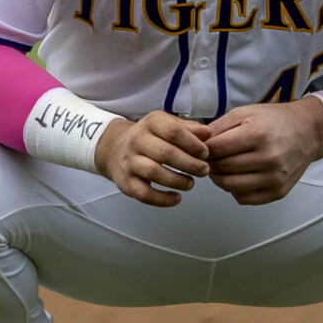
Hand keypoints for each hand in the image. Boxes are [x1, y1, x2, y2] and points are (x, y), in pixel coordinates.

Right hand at [95, 110, 211, 206]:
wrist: (115, 148)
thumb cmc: (148, 138)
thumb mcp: (167, 124)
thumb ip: (189, 128)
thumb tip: (207, 134)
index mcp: (150, 123)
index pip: (173, 131)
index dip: (192, 143)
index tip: (205, 153)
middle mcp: (137, 141)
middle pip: (165, 153)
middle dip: (189, 164)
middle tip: (204, 170)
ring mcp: (130, 162)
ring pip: (153, 172)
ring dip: (177, 181)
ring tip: (190, 183)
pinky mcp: (126, 182)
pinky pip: (144, 194)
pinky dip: (163, 199)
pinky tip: (176, 197)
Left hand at [202, 99, 322, 205]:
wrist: (307, 131)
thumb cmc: (275, 120)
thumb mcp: (244, 113)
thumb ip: (218, 128)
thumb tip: (196, 143)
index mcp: (258, 135)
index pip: (216, 149)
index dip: (203, 150)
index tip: (202, 148)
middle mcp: (268, 158)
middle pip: (221, 168)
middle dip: (210, 164)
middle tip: (210, 158)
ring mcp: (275, 177)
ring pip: (230, 186)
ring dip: (219, 178)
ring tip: (221, 168)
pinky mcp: (278, 191)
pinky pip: (244, 198)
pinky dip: (235, 189)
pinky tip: (238, 176)